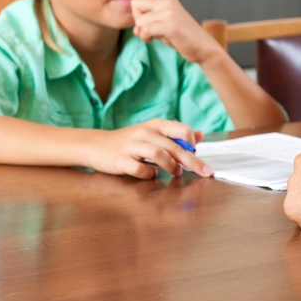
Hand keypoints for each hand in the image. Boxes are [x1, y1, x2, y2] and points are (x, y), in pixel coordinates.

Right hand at [86, 119, 212, 178]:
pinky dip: (148, 174)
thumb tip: (201, 135)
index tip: (197, 154)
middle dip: (192, 161)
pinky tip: (151, 175)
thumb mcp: (154, 133)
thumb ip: (176, 135)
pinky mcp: (120, 160)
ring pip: (158, 154)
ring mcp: (132, 146)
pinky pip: (138, 168)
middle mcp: (145, 132)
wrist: (96, 145)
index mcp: (156, 125)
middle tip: (204, 172)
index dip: (193, 143)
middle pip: (174, 146)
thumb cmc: (130, 141)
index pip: (182, 130)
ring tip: (176, 173)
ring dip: (171, 166)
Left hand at [129, 0, 220, 63]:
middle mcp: (168, 1)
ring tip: (156, 35)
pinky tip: (156, 39)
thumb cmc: (181, 36)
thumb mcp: (163, 24)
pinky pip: (144, 30)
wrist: (202, 47)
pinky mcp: (170, 24)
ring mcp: (169, 11)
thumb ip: (149, 21)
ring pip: (139, 20)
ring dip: (143, 32)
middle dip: (137, 19)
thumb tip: (136, 29)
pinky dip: (147, 38)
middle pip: (136, 3)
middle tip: (150, 28)